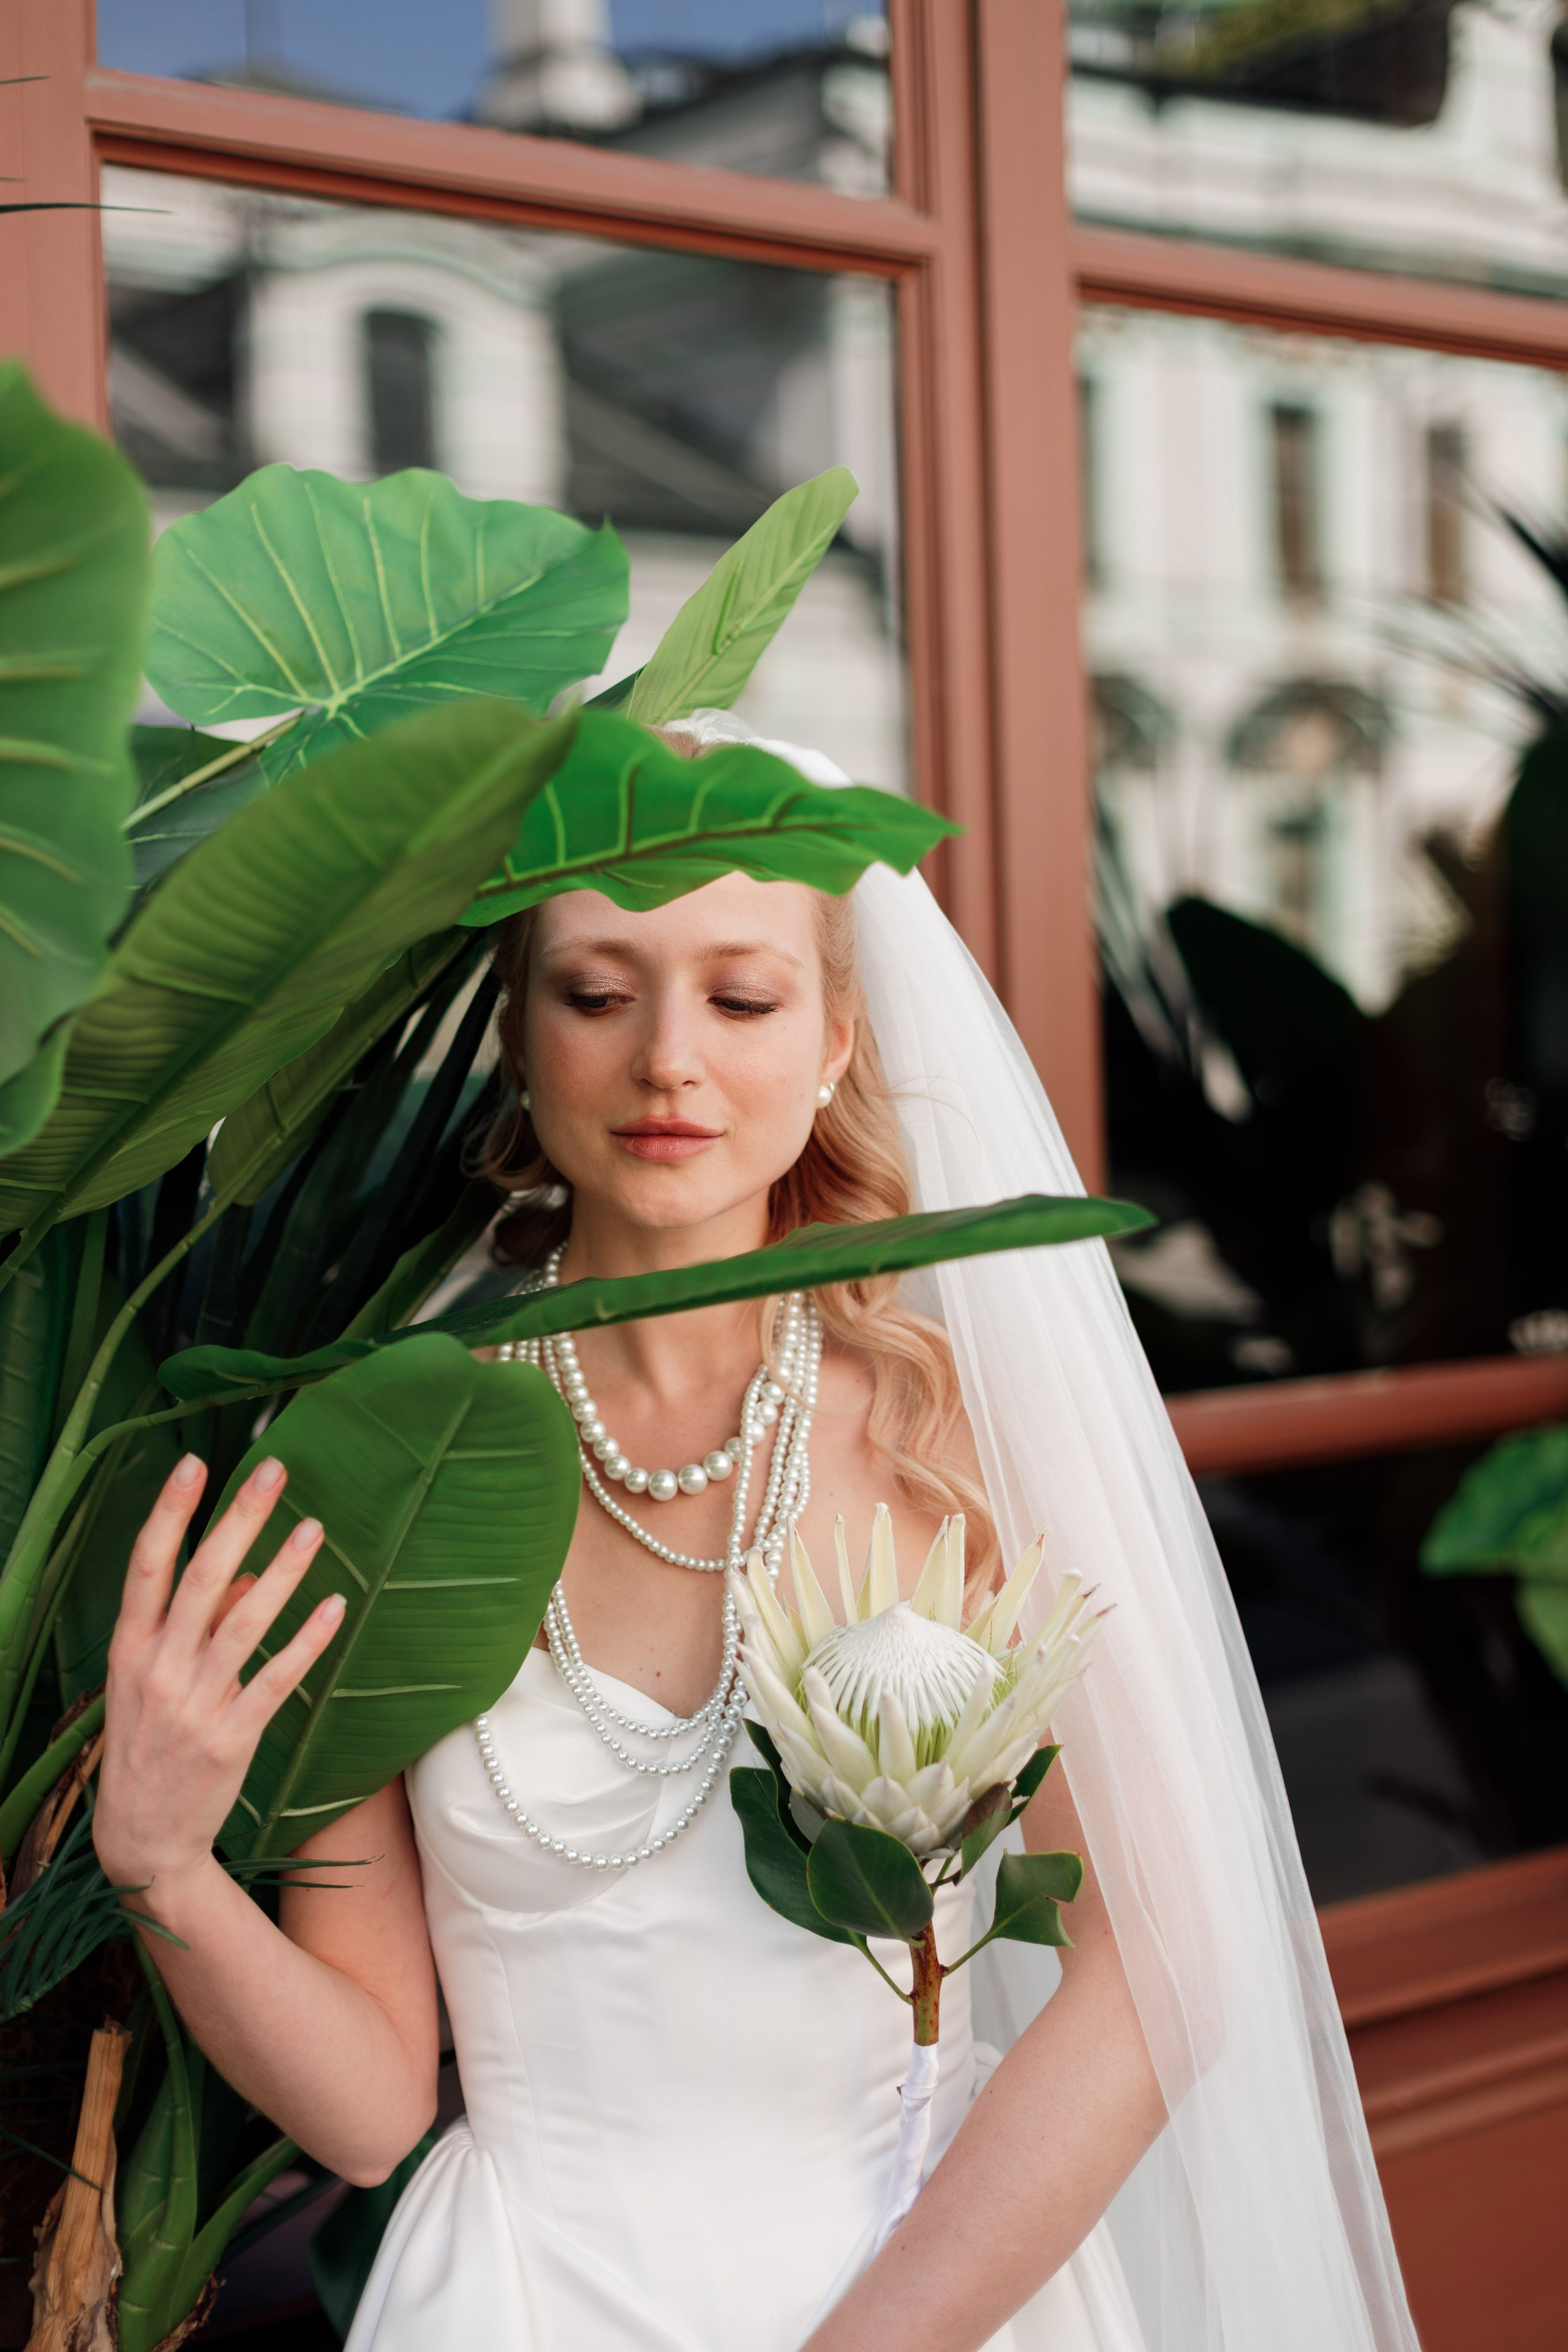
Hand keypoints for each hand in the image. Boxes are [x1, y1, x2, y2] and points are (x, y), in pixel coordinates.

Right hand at [93, 1453, 344, 1901]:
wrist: (142, 1841)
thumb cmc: (149, 1747)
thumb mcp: (151, 1682)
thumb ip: (198, 1625)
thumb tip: (250, 1573)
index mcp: (129, 1650)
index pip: (147, 1566)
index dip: (169, 1513)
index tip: (195, 1463)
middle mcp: (157, 1669)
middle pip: (202, 1578)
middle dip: (238, 1519)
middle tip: (273, 1471)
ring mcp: (193, 1704)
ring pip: (245, 1622)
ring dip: (283, 1570)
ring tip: (315, 1527)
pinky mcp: (231, 1737)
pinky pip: (276, 1679)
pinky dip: (306, 1642)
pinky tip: (334, 1607)